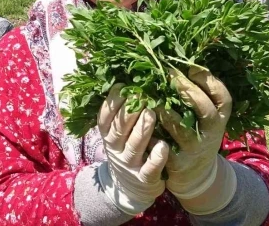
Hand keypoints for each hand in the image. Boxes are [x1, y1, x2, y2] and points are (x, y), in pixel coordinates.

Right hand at [96, 85, 168, 215]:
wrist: (131, 189)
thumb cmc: (127, 150)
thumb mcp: (117, 134)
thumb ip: (120, 113)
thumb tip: (126, 79)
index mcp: (108, 136)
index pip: (105, 118)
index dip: (111, 103)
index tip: (122, 87)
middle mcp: (116, 150)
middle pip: (119, 129)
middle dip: (128, 111)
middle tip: (140, 94)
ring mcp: (130, 165)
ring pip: (135, 146)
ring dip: (142, 129)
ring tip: (151, 113)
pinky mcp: (145, 179)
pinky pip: (150, 168)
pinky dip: (156, 157)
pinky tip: (163, 145)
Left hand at [158, 66, 236, 214]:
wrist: (195, 175)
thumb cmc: (196, 133)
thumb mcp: (204, 117)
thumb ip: (197, 94)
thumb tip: (178, 59)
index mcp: (219, 118)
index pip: (223, 98)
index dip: (210, 81)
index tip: (191, 67)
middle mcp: (211, 133)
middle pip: (205, 110)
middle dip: (187, 89)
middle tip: (168, 73)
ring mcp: (194, 149)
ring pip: (181, 129)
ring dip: (166, 111)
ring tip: (151, 97)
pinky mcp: (177, 163)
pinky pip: (162, 146)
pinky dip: (151, 133)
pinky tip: (140, 121)